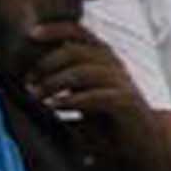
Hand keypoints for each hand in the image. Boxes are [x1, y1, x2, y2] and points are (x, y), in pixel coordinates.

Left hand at [23, 22, 152, 134]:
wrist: (141, 141)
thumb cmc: (106, 117)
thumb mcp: (81, 94)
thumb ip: (63, 81)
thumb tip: (30, 79)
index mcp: (102, 57)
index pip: (79, 32)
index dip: (56, 29)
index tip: (31, 33)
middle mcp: (113, 64)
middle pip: (77, 51)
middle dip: (47, 65)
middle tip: (29, 83)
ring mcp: (122, 82)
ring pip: (85, 72)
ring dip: (55, 83)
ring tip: (37, 97)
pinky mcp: (127, 101)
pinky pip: (98, 96)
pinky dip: (73, 100)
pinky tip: (55, 106)